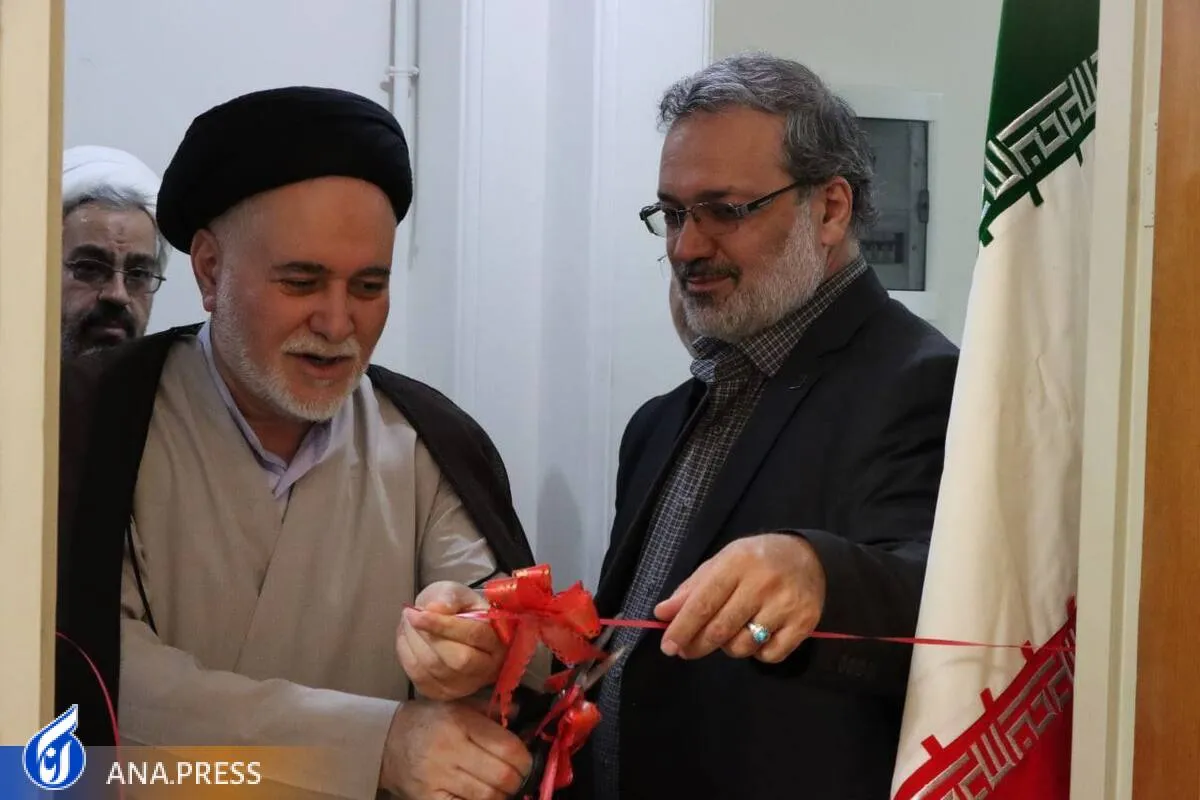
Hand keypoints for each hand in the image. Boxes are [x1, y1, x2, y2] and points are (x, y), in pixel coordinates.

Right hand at [379, 699, 530, 799]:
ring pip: (487, 796)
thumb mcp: (458, 705)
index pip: (507, 748)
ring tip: (500, 787)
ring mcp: (437, 778)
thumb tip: (522, 716)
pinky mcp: (428, 799)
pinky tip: (480, 795)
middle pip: (501, 776)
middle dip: (517, 780)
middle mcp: (449, 750)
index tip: (526, 761)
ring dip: (501, 795)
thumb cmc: (429, 720)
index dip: (524, 759)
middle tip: (517, 777)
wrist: (386, 741)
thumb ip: (491, 711)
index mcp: (460, 722)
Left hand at [397, 581, 505, 700]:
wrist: (453, 627)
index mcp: (499, 639)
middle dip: (428, 637)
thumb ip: (450, 597)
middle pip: (458, 660)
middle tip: (410, 616)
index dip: (444, 625)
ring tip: (408, 623)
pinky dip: (406, 656)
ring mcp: (467, 685)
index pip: (474, 635)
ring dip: (413, 643)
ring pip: (435, 669)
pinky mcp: (446, 693)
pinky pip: (420, 678)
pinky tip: (407, 640)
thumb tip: (435, 609)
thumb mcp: (458, 593)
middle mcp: (488, 667)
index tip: (417, 614)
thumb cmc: (459, 609)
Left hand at [653, 533, 825, 662]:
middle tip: (687, 650)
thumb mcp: (721, 563)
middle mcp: (763, 583)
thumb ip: (692, 589)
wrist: (808, 557)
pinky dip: (757, 653)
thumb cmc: (756, 560)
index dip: (682, 628)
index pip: (703, 603)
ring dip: (728, 647)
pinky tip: (758, 635)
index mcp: (737, 563)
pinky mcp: (804, 623)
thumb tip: (662, 614)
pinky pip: (769, 655)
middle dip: (697, 645)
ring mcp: (786, 605)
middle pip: (720, 629)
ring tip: (731, 632)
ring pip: (742, 646)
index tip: (668, 646)